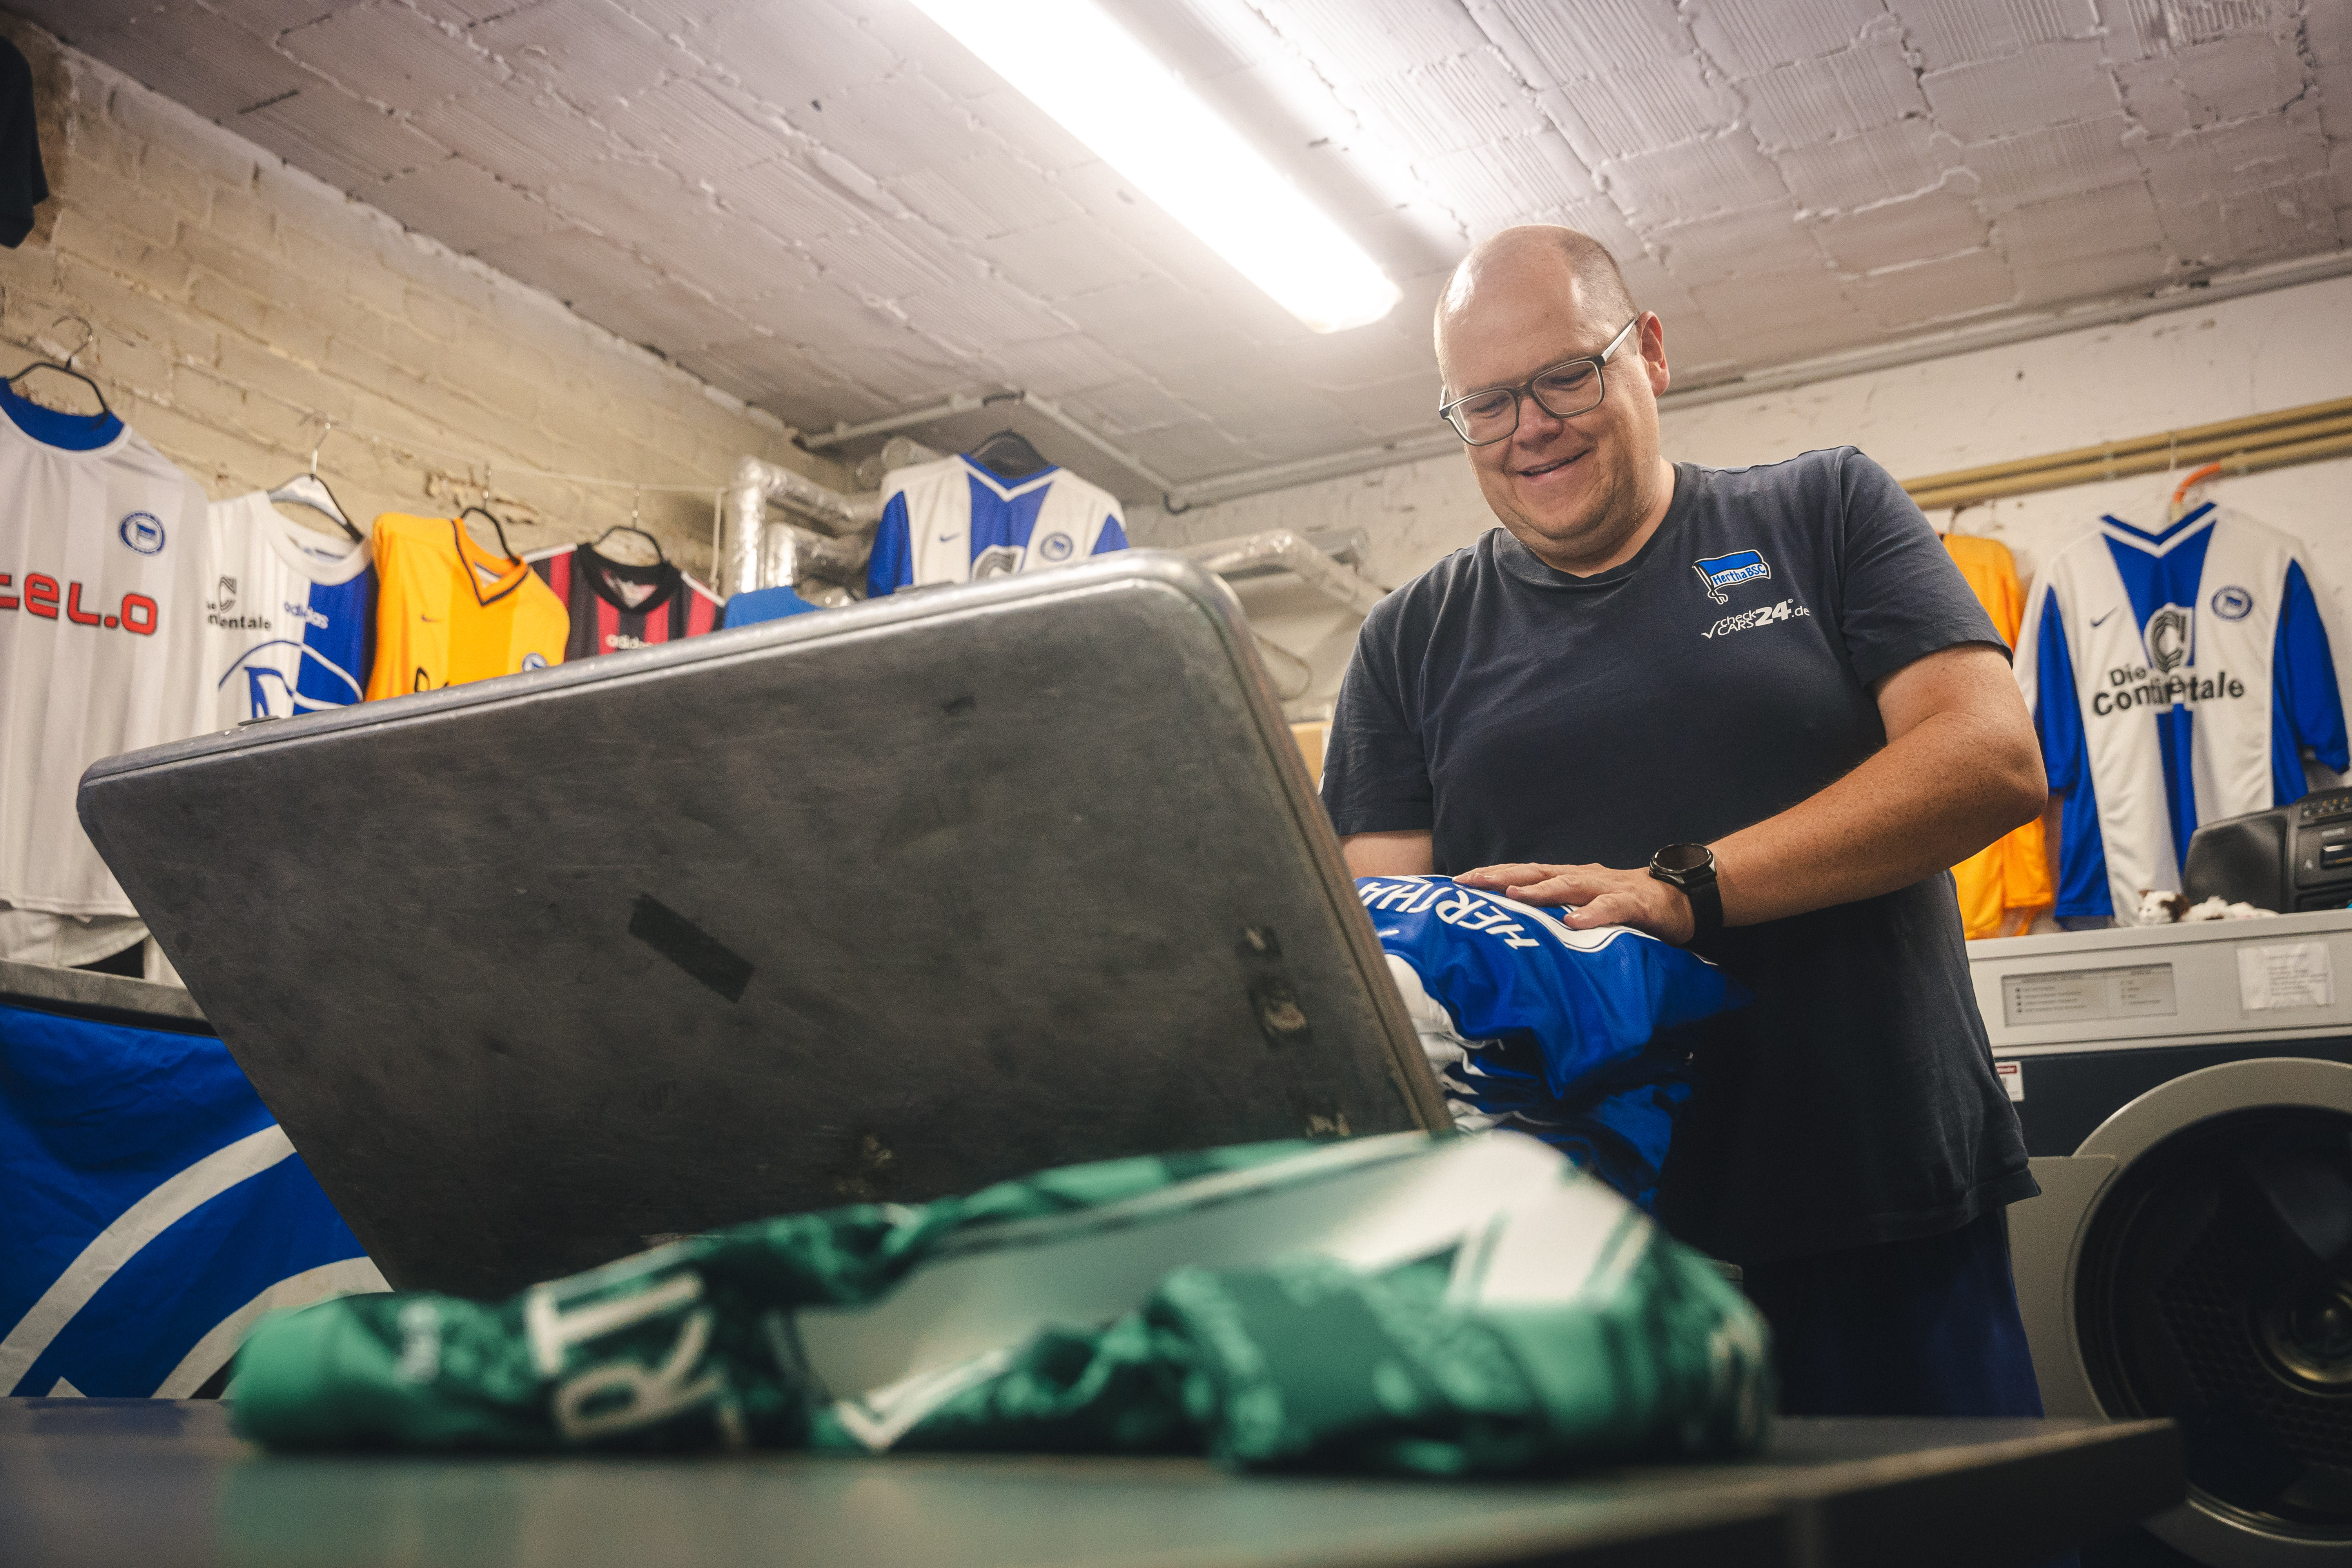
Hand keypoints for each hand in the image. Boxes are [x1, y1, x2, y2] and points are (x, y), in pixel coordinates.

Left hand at [1454, 861, 1695, 944]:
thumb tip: (1515, 926)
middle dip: (1503, 876)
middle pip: (1537, 873)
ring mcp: (1608, 888)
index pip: (1524, 873)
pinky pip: (1611, 909)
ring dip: (1541, 891)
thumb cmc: (1625, 904)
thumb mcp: (1584, 906)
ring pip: (1569, 885)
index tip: (1460, 879)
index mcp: (1568, 878)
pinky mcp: (1634, 903)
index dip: (1493, 875)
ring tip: (1516, 896)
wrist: (1679, 897)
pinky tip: (1574, 922)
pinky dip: (1592, 914)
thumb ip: (1556, 912)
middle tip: (1472, 881)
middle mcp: (1583, 878)